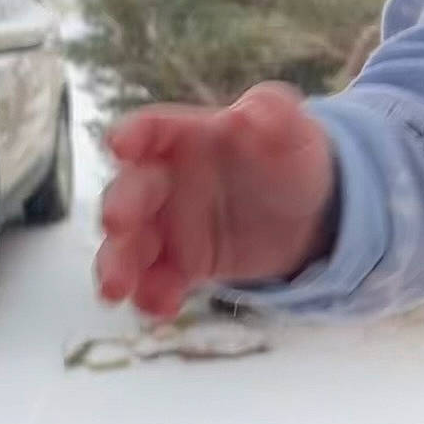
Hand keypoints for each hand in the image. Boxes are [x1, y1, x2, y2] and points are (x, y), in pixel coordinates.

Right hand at [95, 82, 334, 317]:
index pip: (150, 129)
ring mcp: (168, 226)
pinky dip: (152, 296)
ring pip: (130, 244)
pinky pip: (158, 281)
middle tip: (117, 224)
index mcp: (186, 137)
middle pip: (129, 190)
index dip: (132, 135)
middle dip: (120, 206)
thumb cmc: (289, 156)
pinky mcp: (181, 266)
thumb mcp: (292, 129)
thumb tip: (251, 116)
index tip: (120, 146)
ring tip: (115, 288)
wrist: (307, 214)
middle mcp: (166, 180)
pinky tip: (161, 309)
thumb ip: (274, 114)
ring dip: (117, 263)